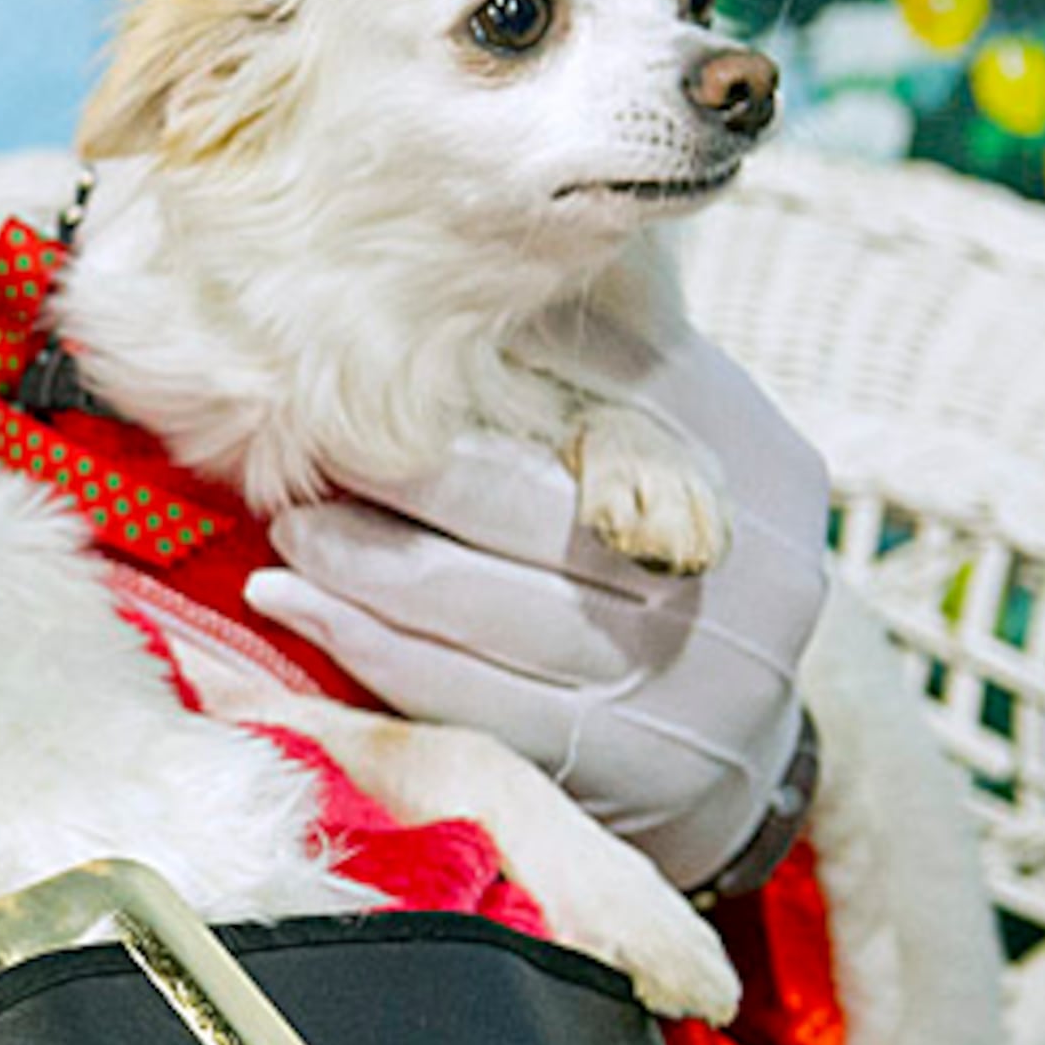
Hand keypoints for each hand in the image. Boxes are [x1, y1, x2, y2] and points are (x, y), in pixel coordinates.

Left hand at [243, 300, 829, 892]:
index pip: (615, 381)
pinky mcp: (627, 759)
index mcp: (755, 463)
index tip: (378, 343)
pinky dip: (363, 640)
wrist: (743, 759)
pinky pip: (464, 691)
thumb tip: (467, 285)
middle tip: (306, 450)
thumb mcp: (678, 465)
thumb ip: (602, 384)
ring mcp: (692, 672)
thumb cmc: (666, 576)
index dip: (487, 359)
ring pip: (483, 602)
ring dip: (360, 559)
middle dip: (401, 472)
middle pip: (533, 500)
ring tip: (289, 526)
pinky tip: (292, 602)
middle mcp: (742, 566)